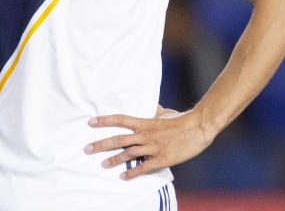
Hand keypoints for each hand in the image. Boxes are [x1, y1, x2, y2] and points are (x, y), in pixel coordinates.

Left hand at [84, 106, 215, 179]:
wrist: (198, 127)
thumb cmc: (181, 120)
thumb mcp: (165, 113)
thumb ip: (154, 112)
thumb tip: (151, 107)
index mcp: (145, 122)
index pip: (120, 119)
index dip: (104, 120)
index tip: (90, 122)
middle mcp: (145, 134)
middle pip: (119, 139)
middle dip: (101, 144)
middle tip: (87, 149)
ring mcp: (153, 147)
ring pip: (128, 154)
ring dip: (113, 160)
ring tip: (102, 164)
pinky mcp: (162, 158)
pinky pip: (143, 167)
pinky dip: (132, 173)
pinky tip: (123, 177)